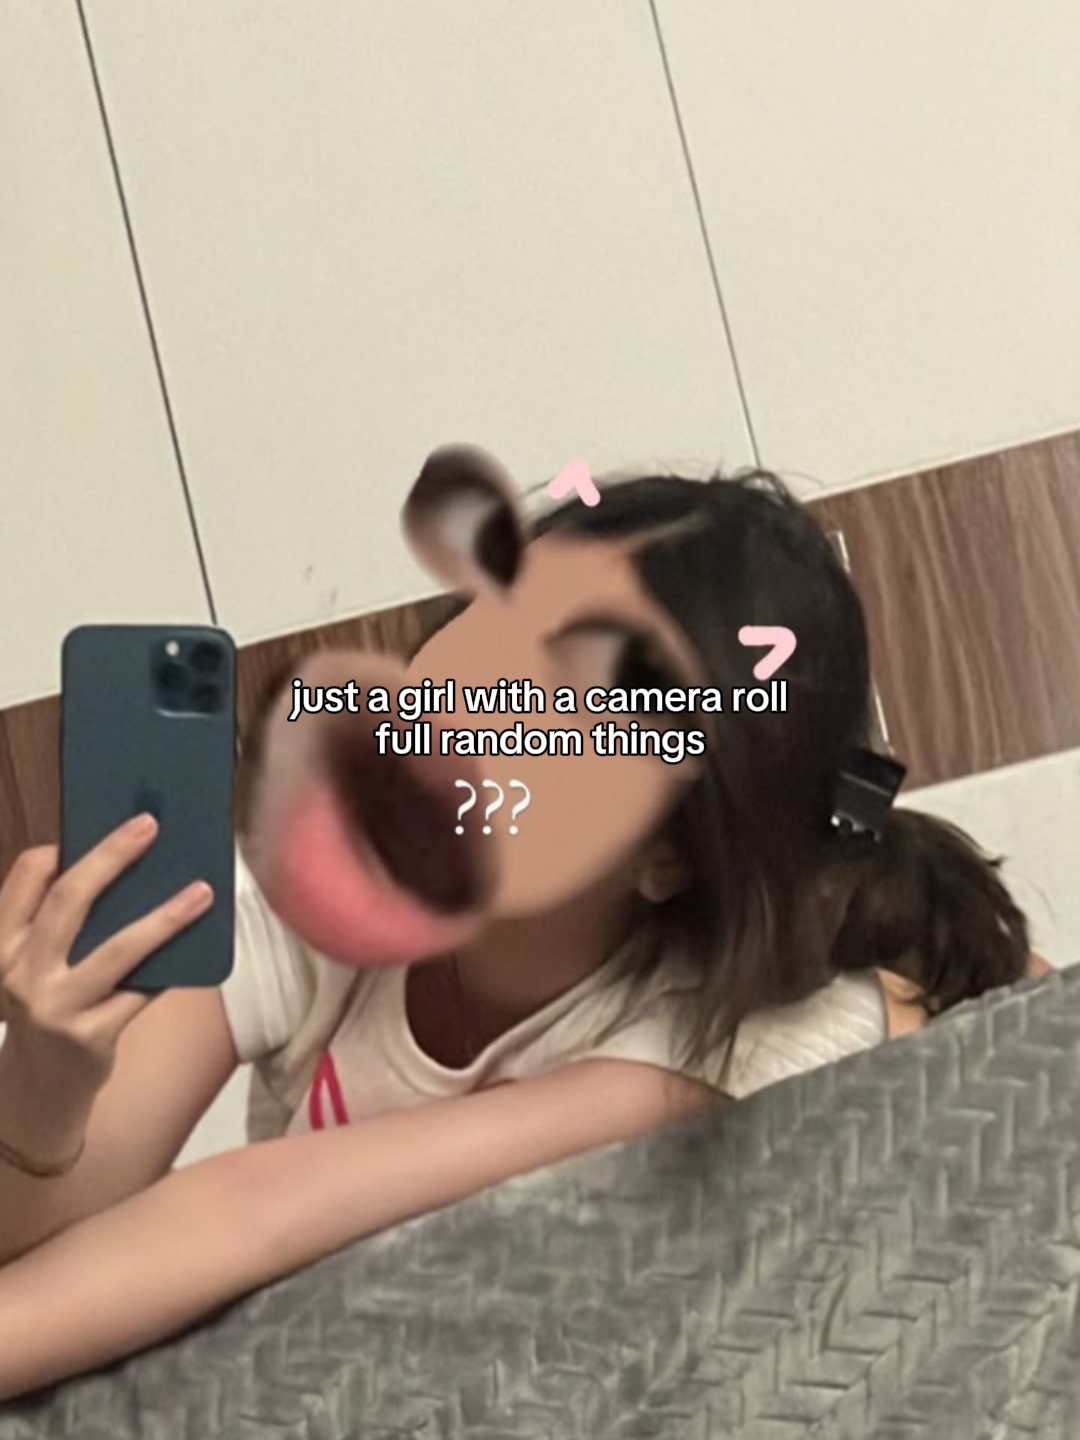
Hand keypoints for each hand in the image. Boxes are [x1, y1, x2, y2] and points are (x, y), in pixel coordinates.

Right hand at [0, 816, 213, 1118]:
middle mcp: (19, 971)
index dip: (59, 848)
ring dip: (164, 917)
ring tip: (202, 891)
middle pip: (68, 901)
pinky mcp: (90, 1036)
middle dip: (110, 857)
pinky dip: (170, 967)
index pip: (25, 879)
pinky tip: (197, 944)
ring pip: (118, 950)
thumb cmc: (47, 1005)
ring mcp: (54, 1006)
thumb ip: (57, 920)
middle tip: (149, 825)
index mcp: (0, 943)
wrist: (38, 1088)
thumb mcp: (33, 962)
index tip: (97, 820)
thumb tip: (117, 860)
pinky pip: (141, 992)